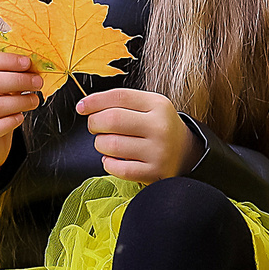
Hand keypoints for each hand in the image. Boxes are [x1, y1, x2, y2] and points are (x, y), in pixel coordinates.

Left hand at [78, 87, 196, 181]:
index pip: (119, 97)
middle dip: (95, 123)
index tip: (82, 107)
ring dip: (101, 144)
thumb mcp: (149, 106)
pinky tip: (113, 159)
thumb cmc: (157, 126)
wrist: (186, 152)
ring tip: (107, 144)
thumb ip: (121, 102)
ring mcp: (158, 151)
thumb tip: (85, 106)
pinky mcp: (154, 172)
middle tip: (95, 127)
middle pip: (112, 120)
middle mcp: (160, 127)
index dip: (94, 101)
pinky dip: (109, 163)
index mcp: (158, 105)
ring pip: (112, 145)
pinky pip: (119, 168)